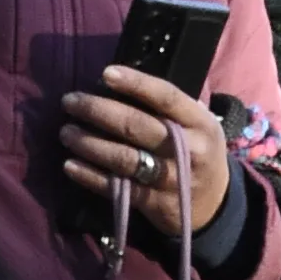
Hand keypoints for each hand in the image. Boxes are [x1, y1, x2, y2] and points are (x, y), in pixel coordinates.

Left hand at [63, 69, 233, 242]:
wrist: (214, 205)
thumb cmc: (196, 152)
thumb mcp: (196, 126)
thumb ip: (167, 109)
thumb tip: (116, 86)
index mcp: (199, 123)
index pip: (166, 96)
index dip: (136, 83)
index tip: (106, 74)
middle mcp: (188, 149)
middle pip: (136, 126)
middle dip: (98, 111)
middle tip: (69, 102)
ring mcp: (171, 178)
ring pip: (123, 158)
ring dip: (89, 143)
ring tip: (66, 133)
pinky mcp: (155, 203)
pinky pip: (117, 187)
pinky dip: (90, 176)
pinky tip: (70, 165)